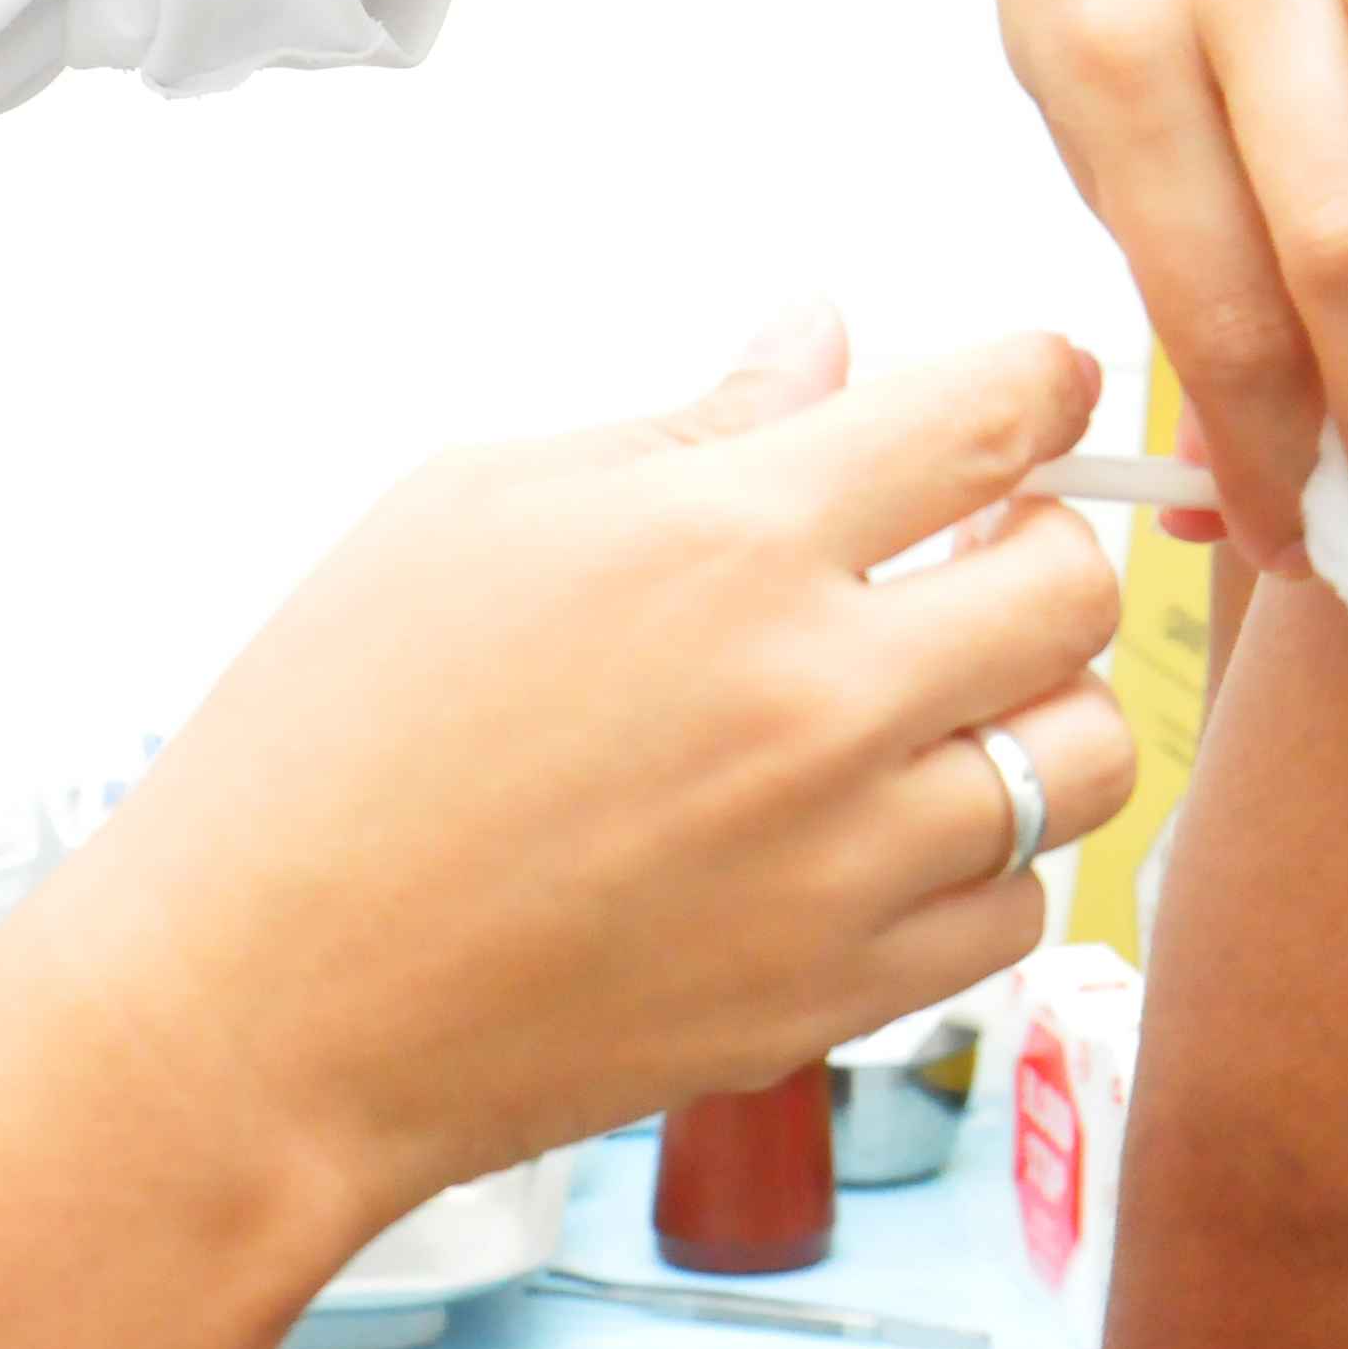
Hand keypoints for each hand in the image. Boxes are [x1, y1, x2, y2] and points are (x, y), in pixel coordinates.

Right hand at [0, 306, 1136, 1234]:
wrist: (263, 1009)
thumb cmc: (333, 735)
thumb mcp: (480, 507)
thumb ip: (696, 420)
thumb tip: (827, 339)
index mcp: (730, 539)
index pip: (996, 414)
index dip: (1048, 377)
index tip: (1045, 383)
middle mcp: (819, 696)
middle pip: (1075, 584)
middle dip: (1044, 540)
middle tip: (969, 548)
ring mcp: (844, 859)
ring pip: (1084, 753)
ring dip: (1040, 704)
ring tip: (944, 694)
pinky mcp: (841, 993)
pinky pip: (1020, 909)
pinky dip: (985, 860)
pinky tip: (886, 828)